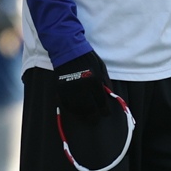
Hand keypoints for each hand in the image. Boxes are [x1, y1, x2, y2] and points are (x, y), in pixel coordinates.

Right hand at [53, 52, 134, 170]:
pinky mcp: (60, 89)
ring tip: (86, 117)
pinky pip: (66, 104)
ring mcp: (70, 89)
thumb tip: (109, 95)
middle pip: (89, 108)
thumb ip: (106, 82)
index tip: (105, 113)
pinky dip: (71, 109)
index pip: (101, 101)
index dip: (104, 110)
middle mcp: (82, 87)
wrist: (68, 50)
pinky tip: (76, 111)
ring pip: (77, 109)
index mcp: (94, 81)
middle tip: (95, 120)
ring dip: (82, 115)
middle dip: (94, 117)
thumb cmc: (87, 58)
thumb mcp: (101, 67)